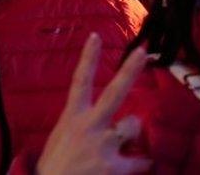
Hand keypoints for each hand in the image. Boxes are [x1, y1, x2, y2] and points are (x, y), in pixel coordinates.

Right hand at [35, 34, 151, 174]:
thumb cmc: (56, 165)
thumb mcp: (62, 137)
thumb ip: (83, 125)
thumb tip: (107, 121)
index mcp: (72, 117)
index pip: (79, 81)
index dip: (88, 58)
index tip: (95, 36)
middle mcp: (89, 126)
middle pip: (114, 93)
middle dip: (129, 71)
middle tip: (143, 52)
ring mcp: (103, 145)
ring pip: (132, 126)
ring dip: (132, 132)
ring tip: (125, 143)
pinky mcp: (114, 167)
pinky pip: (140, 160)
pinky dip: (142, 163)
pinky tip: (139, 165)